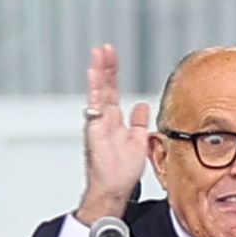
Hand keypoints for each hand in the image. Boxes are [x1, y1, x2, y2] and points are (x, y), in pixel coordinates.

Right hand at [76, 43, 151, 224]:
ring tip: (98, 54)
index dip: (112, 72)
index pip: (112, 90)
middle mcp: (104, 118)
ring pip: (98, 92)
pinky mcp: (95, 129)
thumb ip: (138, 122)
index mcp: (114, 119)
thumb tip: (141, 105)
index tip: (112, 55)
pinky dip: (95, 89)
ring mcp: (98, 122)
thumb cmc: (122, 170)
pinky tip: (94, 74)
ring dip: (98, 72)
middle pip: (105, 86)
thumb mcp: (138, 141)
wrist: (114, 188)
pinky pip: (95, 105)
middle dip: (105, 66)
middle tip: (105, 48)